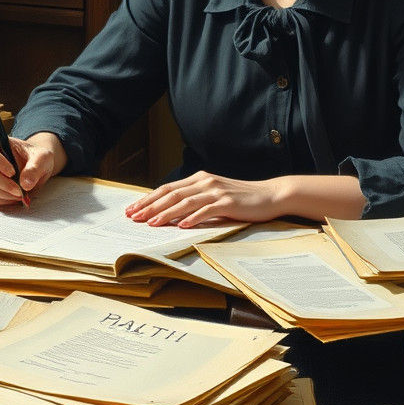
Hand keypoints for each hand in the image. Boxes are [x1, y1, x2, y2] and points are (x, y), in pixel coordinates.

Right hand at [0, 129, 63, 206]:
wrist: (31, 167)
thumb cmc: (34, 158)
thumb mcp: (43, 158)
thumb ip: (36, 167)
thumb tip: (25, 183)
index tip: (13, 171)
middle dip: (5, 184)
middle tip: (21, 190)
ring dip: (4, 194)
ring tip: (20, 193)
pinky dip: (2, 201)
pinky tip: (13, 196)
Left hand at [124, 171, 281, 228]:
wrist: (270, 195)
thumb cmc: (241, 198)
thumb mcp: (215, 195)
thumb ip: (196, 199)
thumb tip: (172, 212)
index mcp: (199, 179)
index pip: (168, 189)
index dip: (149, 198)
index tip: (133, 209)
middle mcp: (205, 181)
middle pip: (171, 194)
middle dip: (150, 206)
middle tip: (134, 217)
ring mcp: (216, 191)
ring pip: (185, 202)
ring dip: (166, 213)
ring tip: (151, 223)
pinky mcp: (228, 202)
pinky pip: (206, 210)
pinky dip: (192, 218)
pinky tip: (181, 225)